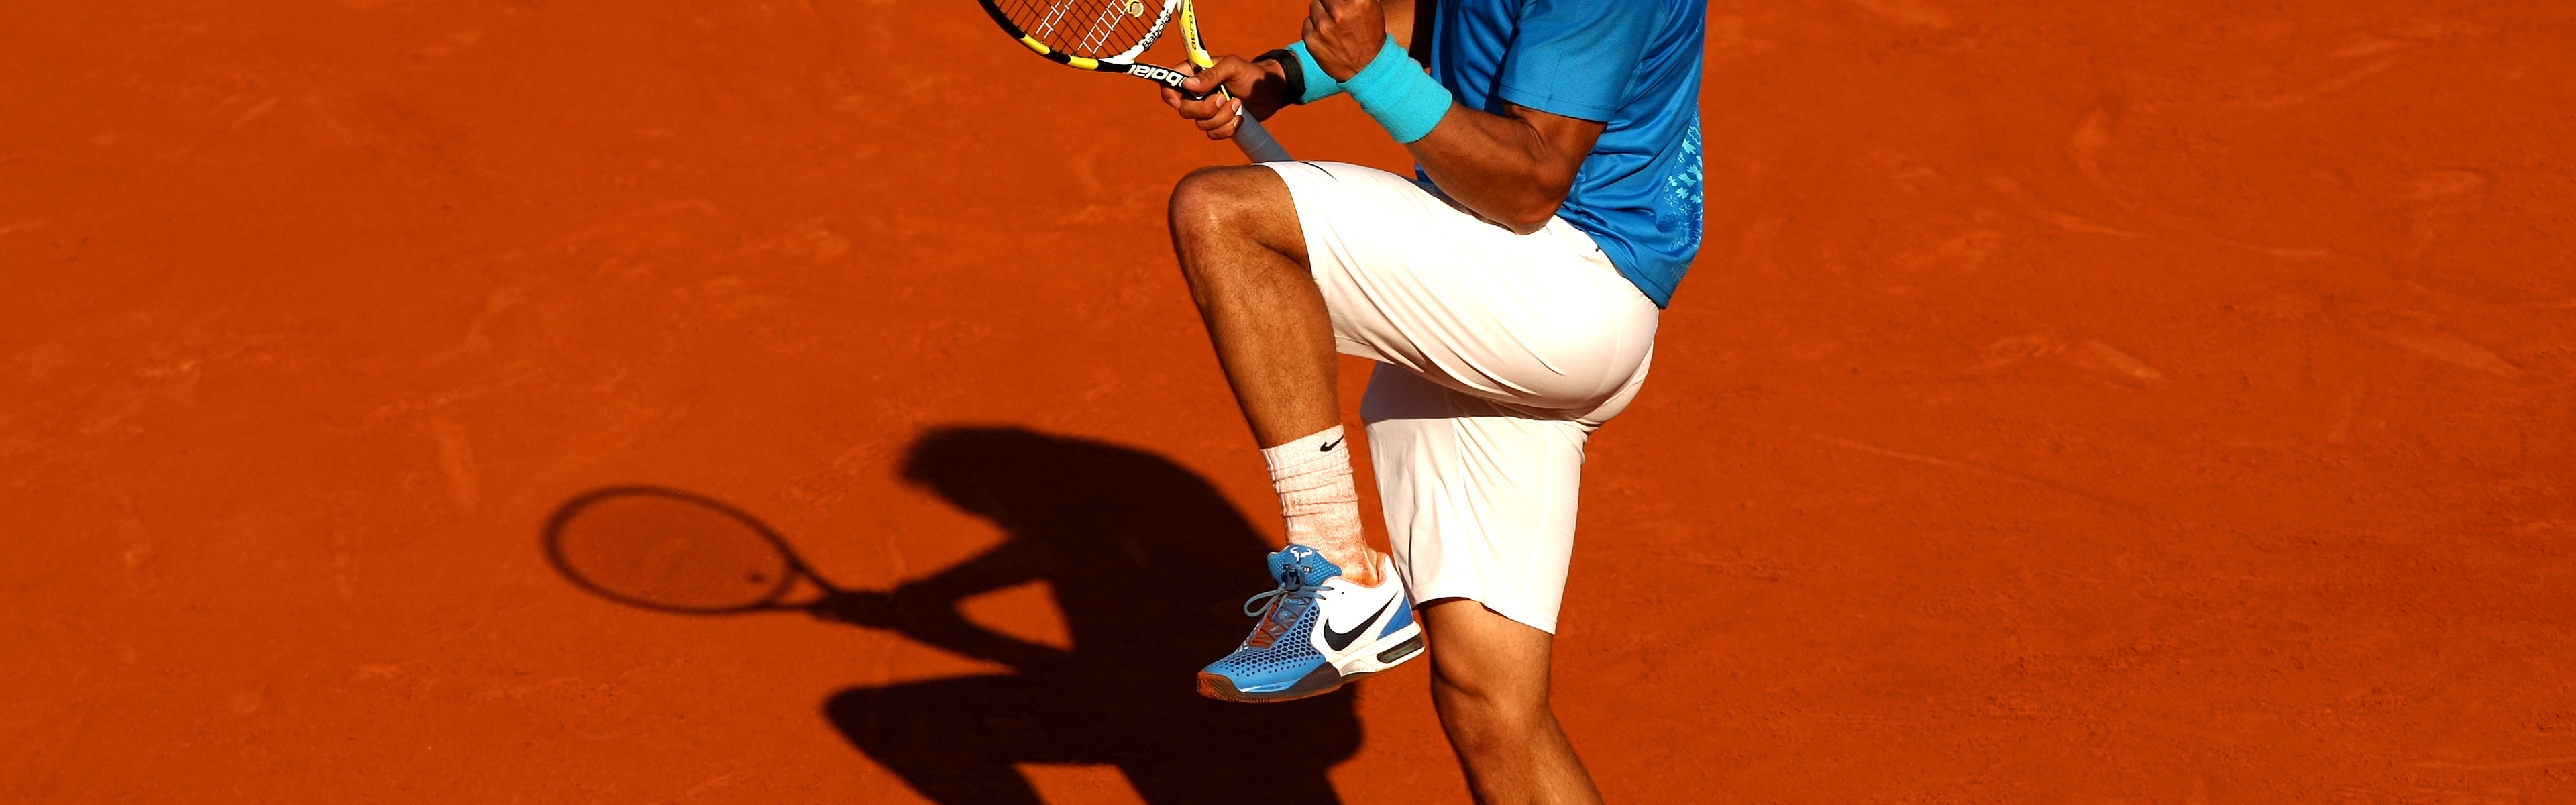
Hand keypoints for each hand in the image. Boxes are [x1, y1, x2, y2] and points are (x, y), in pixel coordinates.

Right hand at [1162, 55, 1285, 140]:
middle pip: (1184, 109)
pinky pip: (1213, 134)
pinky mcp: (1218, 124)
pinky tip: (1240, 118)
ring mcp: (1207, 110)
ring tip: (1238, 103)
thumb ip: (1210, 74)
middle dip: (1204, 108)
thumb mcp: (1232, 67)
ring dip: (1222, 117)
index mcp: (1195, 74)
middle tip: (1223, 98)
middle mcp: (1197, 93)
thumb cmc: (1251, 73)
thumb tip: (1188, 85)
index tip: (1178, 101)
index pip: (1170, 83)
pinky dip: (1227, 128)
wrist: (1271, 91)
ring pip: (1200, 124)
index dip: (1169, 94)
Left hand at [1302, 0, 1386, 80]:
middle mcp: (1339, 12)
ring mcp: (1323, 26)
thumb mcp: (1371, 9)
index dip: (1336, 0)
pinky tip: (1328, 36)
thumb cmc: (1371, 37)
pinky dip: (1315, 28)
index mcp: (1357, 2)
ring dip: (1322, 14)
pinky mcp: (1311, 39)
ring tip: (1334, 25)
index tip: (1338, 4)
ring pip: (1314, 7)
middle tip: (1337, 12)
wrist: (1367, 69)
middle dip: (1330, 3)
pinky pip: (1307, 23)